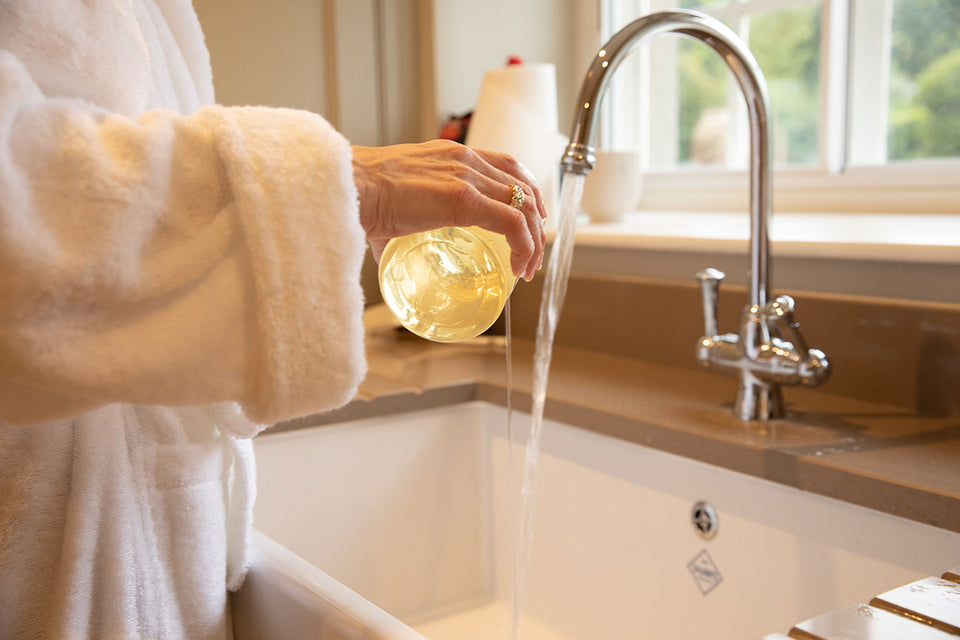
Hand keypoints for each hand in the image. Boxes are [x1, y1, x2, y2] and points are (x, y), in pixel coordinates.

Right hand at [352, 140, 546, 280]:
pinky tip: (519, 267)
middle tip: (534, 248)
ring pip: (523, 206)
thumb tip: (387, 251)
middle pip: (522, 184)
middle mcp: (465, 159)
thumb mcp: (394, 205)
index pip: (507, 165)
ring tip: (529, 266)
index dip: (527, 192)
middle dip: (536, 219)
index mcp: (451, 155)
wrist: (346, 187)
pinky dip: (523, 247)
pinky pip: (512, 223)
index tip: (529, 219)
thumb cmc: (359, 197)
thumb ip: (398, 225)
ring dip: (533, 240)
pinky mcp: (464, 198)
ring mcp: (466, 177)